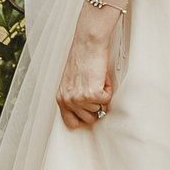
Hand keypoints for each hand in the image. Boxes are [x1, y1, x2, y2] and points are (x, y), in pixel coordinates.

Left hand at [57, 9, 122, 129]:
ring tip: (96, 80)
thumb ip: (74, 98)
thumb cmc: (81, 60)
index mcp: (61, 98)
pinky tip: (101, 77)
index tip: (88, 111)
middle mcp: (68, 100)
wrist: (87, 46)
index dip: (83, 118)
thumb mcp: (71, 83)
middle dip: (96, 105)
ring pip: (99, 109)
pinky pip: (107, 100)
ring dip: (102, 94)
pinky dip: (108, 89)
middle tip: (94, 87)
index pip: (71, 123)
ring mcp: (79, 98)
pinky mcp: (92, 94)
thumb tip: (88, 111)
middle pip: (89, 118)